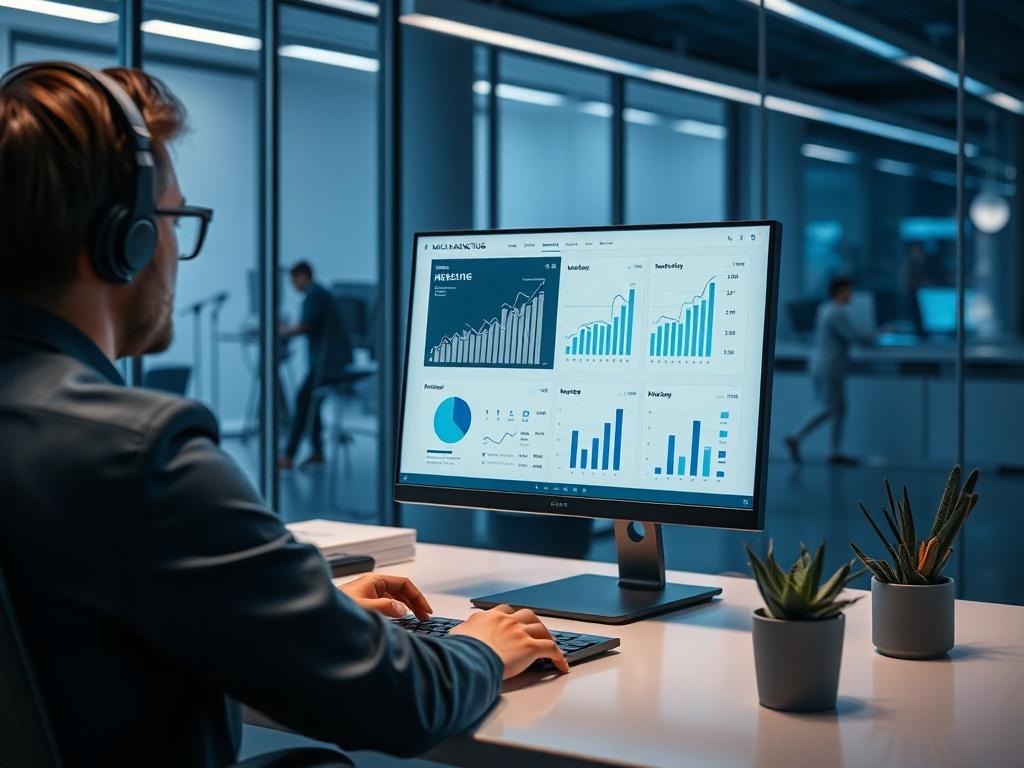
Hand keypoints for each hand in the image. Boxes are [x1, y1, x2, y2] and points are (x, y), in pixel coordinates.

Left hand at [339, 574, 432, 620]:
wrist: (316, 617)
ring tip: (415, 619)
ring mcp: (367, 595)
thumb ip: (386, 608)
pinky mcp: (362, 604)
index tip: (425, 610)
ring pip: (393, 598)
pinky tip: (397, 621)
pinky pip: (385, 605)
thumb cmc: (334, 610)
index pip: (404, 583)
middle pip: (400, 590)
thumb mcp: (364, 608)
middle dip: (414, 602)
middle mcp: (371, 586)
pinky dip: (395, 612)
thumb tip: (402, 609)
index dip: (417, 596)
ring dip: (405, 607)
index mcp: (374, 581)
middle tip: (424, 616)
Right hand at [450, 605, 568, 677]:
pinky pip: (551, 649)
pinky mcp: (530, 646)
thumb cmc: (460, 650)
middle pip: (527, 615)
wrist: (469, 657)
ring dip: (547, 636)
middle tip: (536, 632)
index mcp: (489, 617)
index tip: (513, 623)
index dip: (511, 618)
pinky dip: (559, 657)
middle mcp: (506, 620)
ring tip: (551, 645)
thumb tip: (458, 635)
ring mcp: (519, 632)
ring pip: (540, 629)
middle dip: (533, 623)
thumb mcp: (456, 636)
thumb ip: (461, 633)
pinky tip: (562, 666)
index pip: (504, 611)